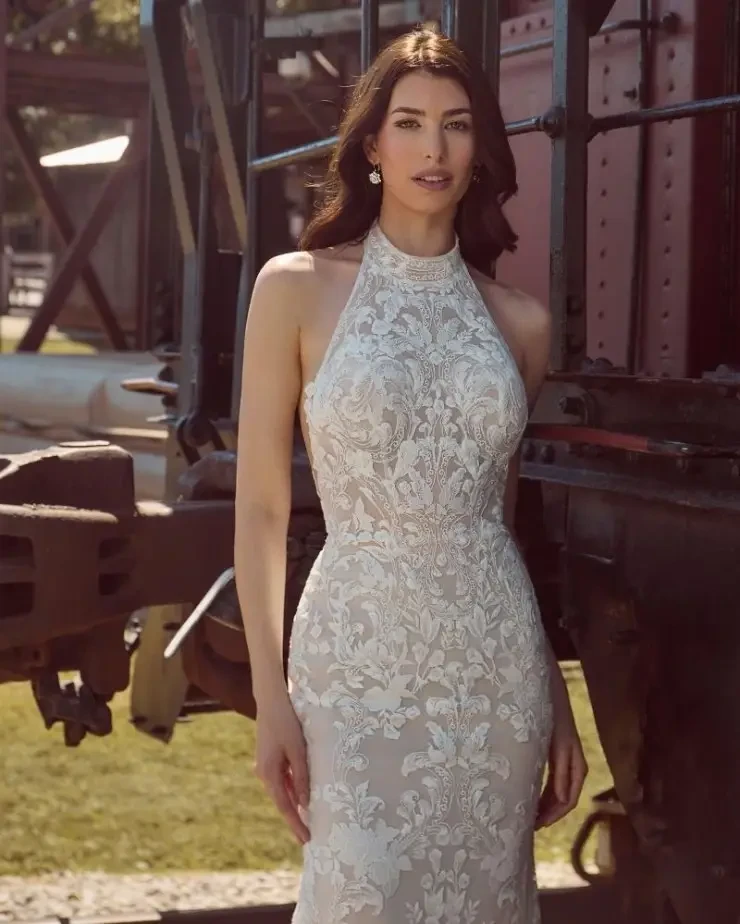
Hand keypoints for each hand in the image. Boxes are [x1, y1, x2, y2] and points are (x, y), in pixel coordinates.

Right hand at [254, 693, 310, 844]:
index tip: (306, 840)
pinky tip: (303, 796)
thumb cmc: (286, 723)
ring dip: (295, 804)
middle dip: (295, 819)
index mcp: (269, 774)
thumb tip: (305, 804)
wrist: (271, 701)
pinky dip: (293, 789)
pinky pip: (283, 779)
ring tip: (309, 820)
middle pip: (283, 801)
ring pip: (283, 790)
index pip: (285, 806)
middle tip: (308, 837)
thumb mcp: (298, 751)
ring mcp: (267, 766)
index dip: (296, 824)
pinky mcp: (271, 758)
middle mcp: (264, 773)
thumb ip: (302, 777)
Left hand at [535, 711, 587, 829]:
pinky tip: (528, 797)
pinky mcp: (555, 756)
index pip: (568, 801)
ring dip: (543, 805)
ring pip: (556, 793)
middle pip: (562, 800)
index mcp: (577, 768)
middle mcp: (573, 769)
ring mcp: (564, 763)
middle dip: (547, 814)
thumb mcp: (558, 746)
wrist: (550, 694)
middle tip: (526, 826)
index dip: (554, 816)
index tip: (536, 826)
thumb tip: (563, 801)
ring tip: (526, 816)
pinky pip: (550, 782)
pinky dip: (541, 792)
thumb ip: (561, 772)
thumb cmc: (554, 718)